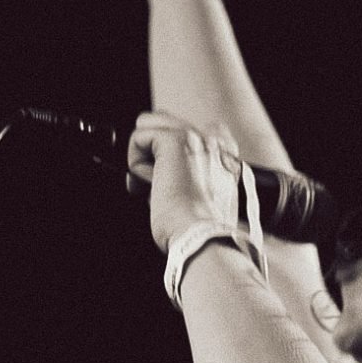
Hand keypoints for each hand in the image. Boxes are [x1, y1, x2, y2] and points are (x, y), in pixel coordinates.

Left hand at [128, 109, 244, 251]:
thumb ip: (188, 181)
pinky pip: (139, 136)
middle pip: (166, 122)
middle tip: (156, 186)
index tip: (167, 177)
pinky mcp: (173, 140)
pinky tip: (149, 186)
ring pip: (149, 122)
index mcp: (226, 157)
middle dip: (153, 152)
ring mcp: (194, 137)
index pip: (201, 130)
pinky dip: (135, 164)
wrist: (204, 241)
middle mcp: (213, 142)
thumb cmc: (201, 234)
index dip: (174, 149)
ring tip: (153, 186)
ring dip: (143, 155)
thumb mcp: (203, 204)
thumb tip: (154, 175)